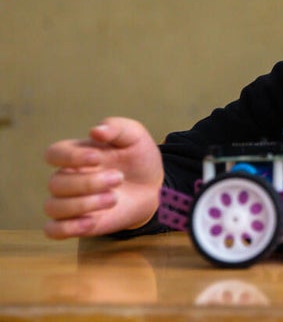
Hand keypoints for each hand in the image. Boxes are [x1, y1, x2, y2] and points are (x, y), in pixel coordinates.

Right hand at [43, 117, 163, 238]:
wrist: (154, 187)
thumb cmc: (139, 158)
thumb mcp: (134, 136)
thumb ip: (117, 127)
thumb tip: (95, 131)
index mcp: (76, 155)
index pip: (54, 153)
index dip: (70, 156)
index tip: (98, 157)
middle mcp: (68, 178)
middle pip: (56, 182)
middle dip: (88, 182)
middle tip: (118, 178)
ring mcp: (69, 202)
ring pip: (53, 207)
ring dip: (82, 204)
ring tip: (113, 198)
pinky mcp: (76, 223)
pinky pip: (53, 230)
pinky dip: (67, 228)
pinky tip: (91, 222)